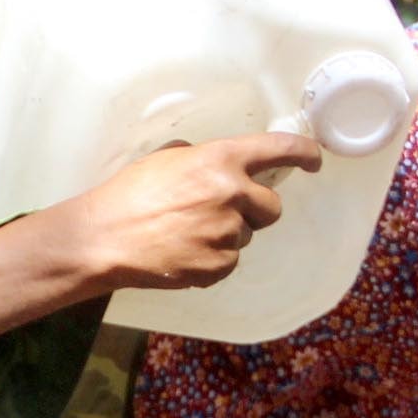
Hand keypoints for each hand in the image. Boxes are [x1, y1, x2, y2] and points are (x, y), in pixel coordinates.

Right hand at [0, 132, 324, 345]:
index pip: (280, 150)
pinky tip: (181, 253)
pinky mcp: (217, 267)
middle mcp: (232, 194)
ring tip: (185, 234)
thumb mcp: (164, 159)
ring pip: (245, 237)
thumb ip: (197, 157)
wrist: (103, 239)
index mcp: (220, 160)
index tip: (314, 159)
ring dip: (226, 236)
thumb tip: (213, 163)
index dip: (304, 153)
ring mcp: (227, 234)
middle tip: (221, 213)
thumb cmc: (127, 194)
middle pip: (271, 207)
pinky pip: (228, 263)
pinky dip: (210, 260)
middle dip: (254, 211)